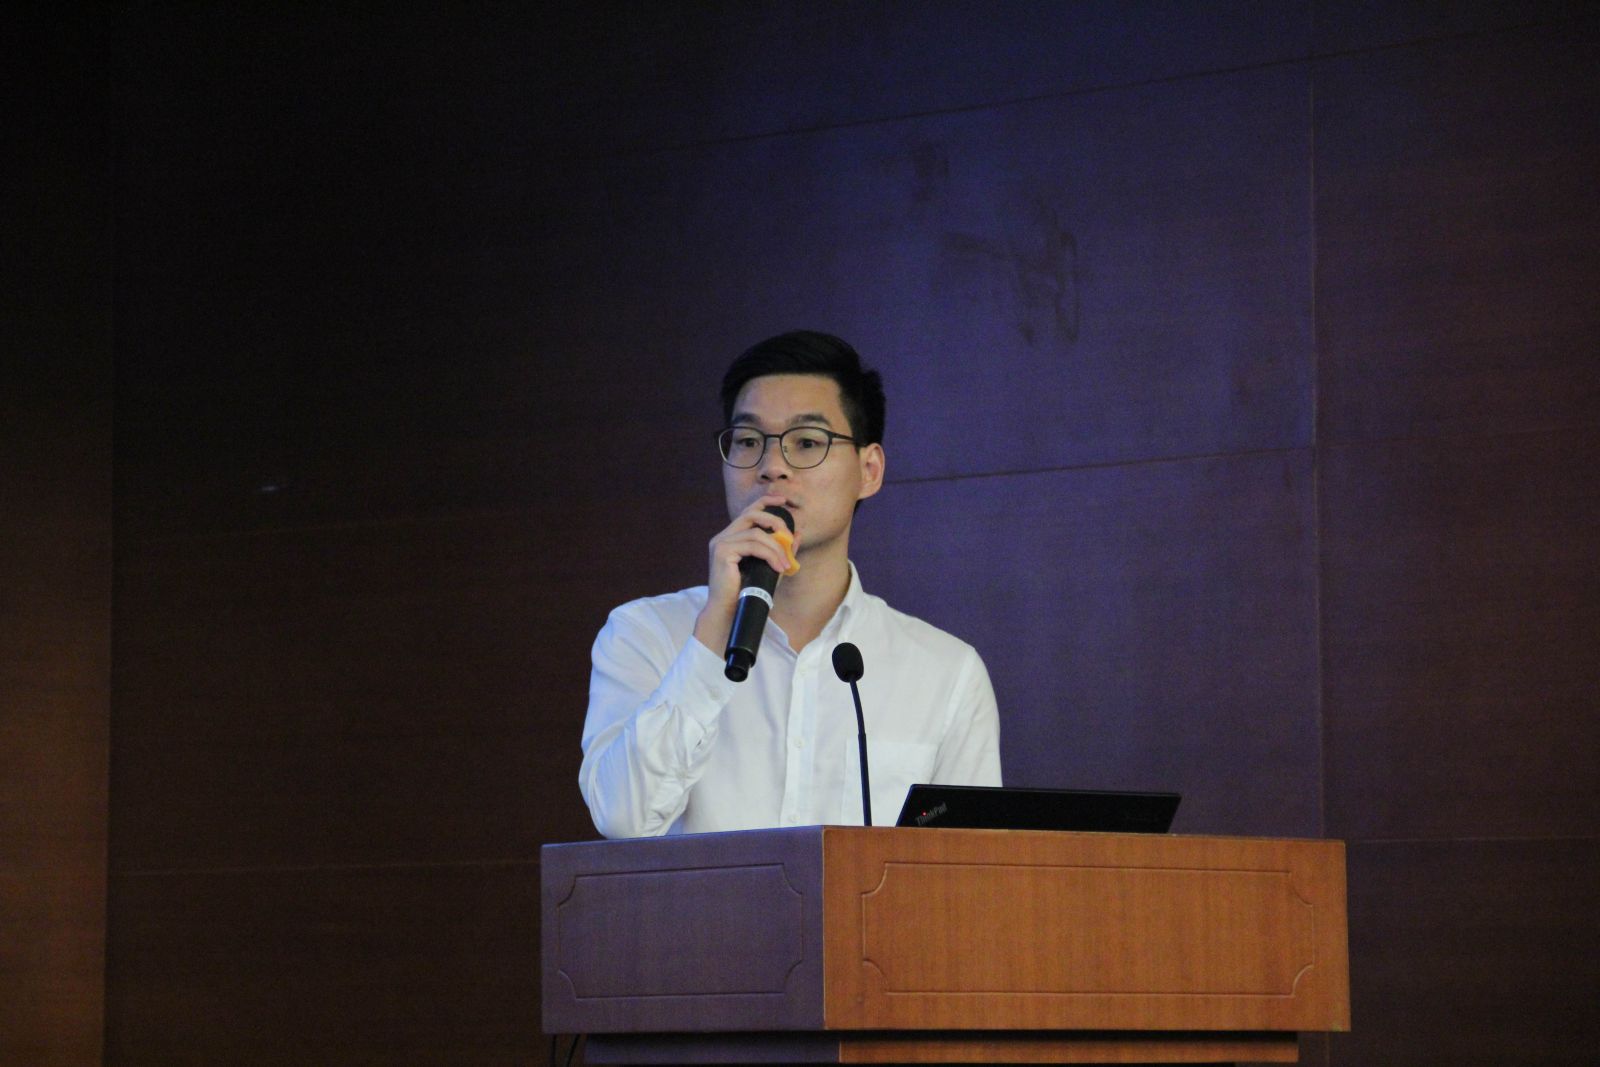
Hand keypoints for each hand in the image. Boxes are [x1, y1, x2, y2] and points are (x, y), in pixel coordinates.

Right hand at [692, 494, 797, 652]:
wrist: (730, 612)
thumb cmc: (748, 592)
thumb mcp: (770, 567)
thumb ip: (782, 550)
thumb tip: (798, 533)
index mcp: (731, 537)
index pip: (748, 512)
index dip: (766, 502)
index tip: (783, 501)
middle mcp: (723, 537)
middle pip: (752, 515)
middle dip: (775, 522)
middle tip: (789, 539)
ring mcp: (721, 543)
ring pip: (756, 533)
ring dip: (776, 547)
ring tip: (786, 564)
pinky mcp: (722, 552)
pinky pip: (752, 545)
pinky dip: (770, 554)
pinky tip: (778, 567)